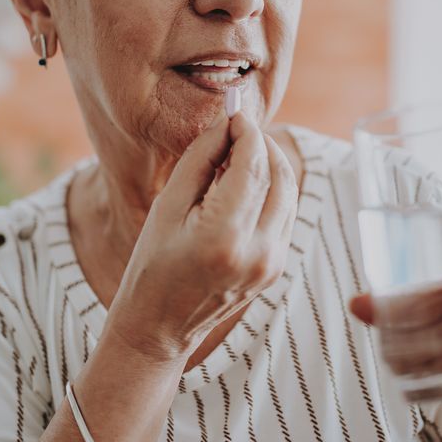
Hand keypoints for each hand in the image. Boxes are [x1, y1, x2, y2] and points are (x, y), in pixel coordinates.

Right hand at [106, 110, 297, 363]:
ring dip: (271, 165)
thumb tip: (227, 124)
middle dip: (263, 144)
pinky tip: (246, 183)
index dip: (247, 132)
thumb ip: (201, 161)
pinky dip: (272, 190)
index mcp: (224, 237)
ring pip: (289, 194)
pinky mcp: (277, 268)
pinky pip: (285, 215)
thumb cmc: (152, 265)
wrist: (159, 328)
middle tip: (239, 128)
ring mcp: (272, 263)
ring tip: (240, 152)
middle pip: (280, 176)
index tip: (235, 113)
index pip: (253, 167)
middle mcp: (258, 252)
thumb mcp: (167, 207)